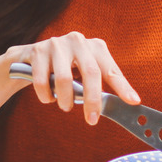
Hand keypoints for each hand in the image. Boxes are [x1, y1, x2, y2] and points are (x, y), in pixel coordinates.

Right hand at [6, 32, 139, 125]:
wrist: (28, 59)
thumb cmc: (64, 69)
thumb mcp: (84, 73)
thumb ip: (101, 85)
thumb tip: (128, 103)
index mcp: (95, 47)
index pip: (111, 70)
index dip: (123, 87)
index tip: (133, 101)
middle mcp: (78, 41)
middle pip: (91, 73)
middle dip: (92, 100)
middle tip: (91, 120)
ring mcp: (57, 44)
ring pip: (65, 79)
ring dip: (65, 100)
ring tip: (65, 106)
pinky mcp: (38, 51)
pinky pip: (42, 82)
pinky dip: (46, 96)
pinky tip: (48, 97)